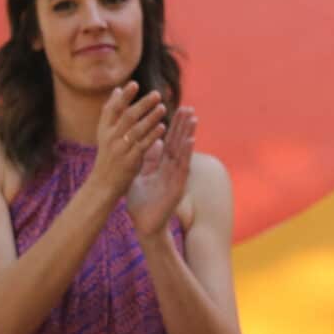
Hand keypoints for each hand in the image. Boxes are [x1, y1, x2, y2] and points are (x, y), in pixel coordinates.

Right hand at [89, 82, 165, 201]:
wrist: (103, 184)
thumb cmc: (108, 155)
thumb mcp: (105, 133)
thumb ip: (111, 112)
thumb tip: (117, 89)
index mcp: (104, 130)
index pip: (112, 109)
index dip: (123, 96)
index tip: (134, 83)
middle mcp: (110, 138)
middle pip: (127, 117)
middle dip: (143, 104)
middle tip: (157, 94)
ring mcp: (120, 149)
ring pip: (137, 130)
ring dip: (151, 117)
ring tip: (163, 107)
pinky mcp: (130, 161)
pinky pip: (143, 145)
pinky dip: (153, 135)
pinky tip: (163, 127)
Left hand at [126, 104, 195, 242]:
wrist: (144, 225)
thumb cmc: (141, 204)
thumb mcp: (140, 177)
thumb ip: (147, 160)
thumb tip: (151, 142)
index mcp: (162, 166)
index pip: (170, 142)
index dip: (174, 126)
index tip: (178, 108)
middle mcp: (172, 169)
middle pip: (179, 143)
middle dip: (183, 126)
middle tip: (189, 107)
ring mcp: (176, 178)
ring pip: (183, 153)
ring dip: (188, 135)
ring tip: (193, 119)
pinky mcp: (177, 187)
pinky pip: (182, 168)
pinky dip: (186, 154)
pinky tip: (189, 141)